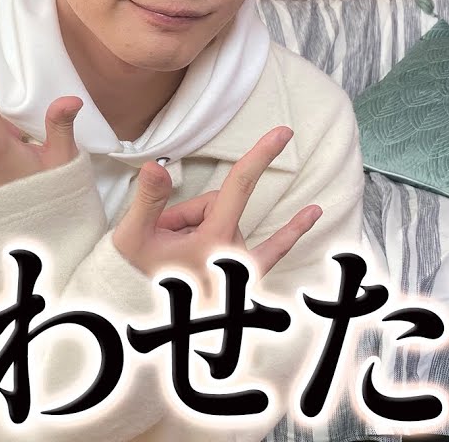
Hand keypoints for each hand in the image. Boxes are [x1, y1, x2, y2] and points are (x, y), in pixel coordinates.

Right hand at [112, 126, 322, 282]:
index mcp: (213, 241)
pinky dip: (289, 233)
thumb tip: (156, 166)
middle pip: (216, 205)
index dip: (260, 155)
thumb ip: (149, 199)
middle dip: (186, 212)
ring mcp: (241, 266)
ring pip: (223, 221)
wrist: (137, 317)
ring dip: (197, 228)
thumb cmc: (134, 279)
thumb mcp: (134, 238)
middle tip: (158, 238)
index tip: (283, 132)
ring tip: (170, 254)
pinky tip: (314, 212)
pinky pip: (271, 250)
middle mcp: (234, 253)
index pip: (239, 186)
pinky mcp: (243, 276)